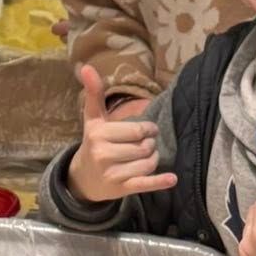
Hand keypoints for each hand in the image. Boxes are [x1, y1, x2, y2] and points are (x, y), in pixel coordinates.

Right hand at [66, 63, 177, 203]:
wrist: (83, 178)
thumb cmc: (94, 142)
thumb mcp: (93, 119)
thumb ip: (94, 94)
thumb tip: (86, 66)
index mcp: (98, 134)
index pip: (137, 130)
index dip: (148, 130)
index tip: (149, 130)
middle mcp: (103, 154)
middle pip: (144, 147)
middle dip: (149, 145)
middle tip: (144, 145)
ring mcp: (112, 173)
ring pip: (148, 163)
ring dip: (153, 159)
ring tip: (146, 157)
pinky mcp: (121, 189)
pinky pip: (145, 184)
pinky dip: (160, 181)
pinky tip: (172, 178)